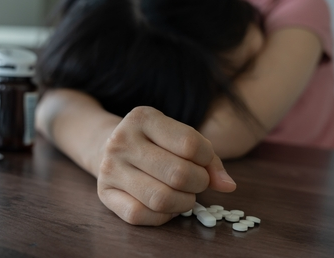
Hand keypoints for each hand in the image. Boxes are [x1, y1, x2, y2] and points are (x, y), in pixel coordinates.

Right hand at [97, 106, 236, 225]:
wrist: (108, 147)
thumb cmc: (154, 143)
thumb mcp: (178, 136)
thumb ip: (208, 157)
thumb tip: (228, 185)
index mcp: (142, 117)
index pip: (190, 144)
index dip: (207, 160)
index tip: (204, 163)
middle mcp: (122, 140)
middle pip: (178, 174)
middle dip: (199, 183)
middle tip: (199, 182)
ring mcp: (110, 168)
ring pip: (160, 198)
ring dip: (184, 203)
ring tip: (185, 195)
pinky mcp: (105, 193)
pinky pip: (140, 215)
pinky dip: (163, 216)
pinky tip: (167, 207)